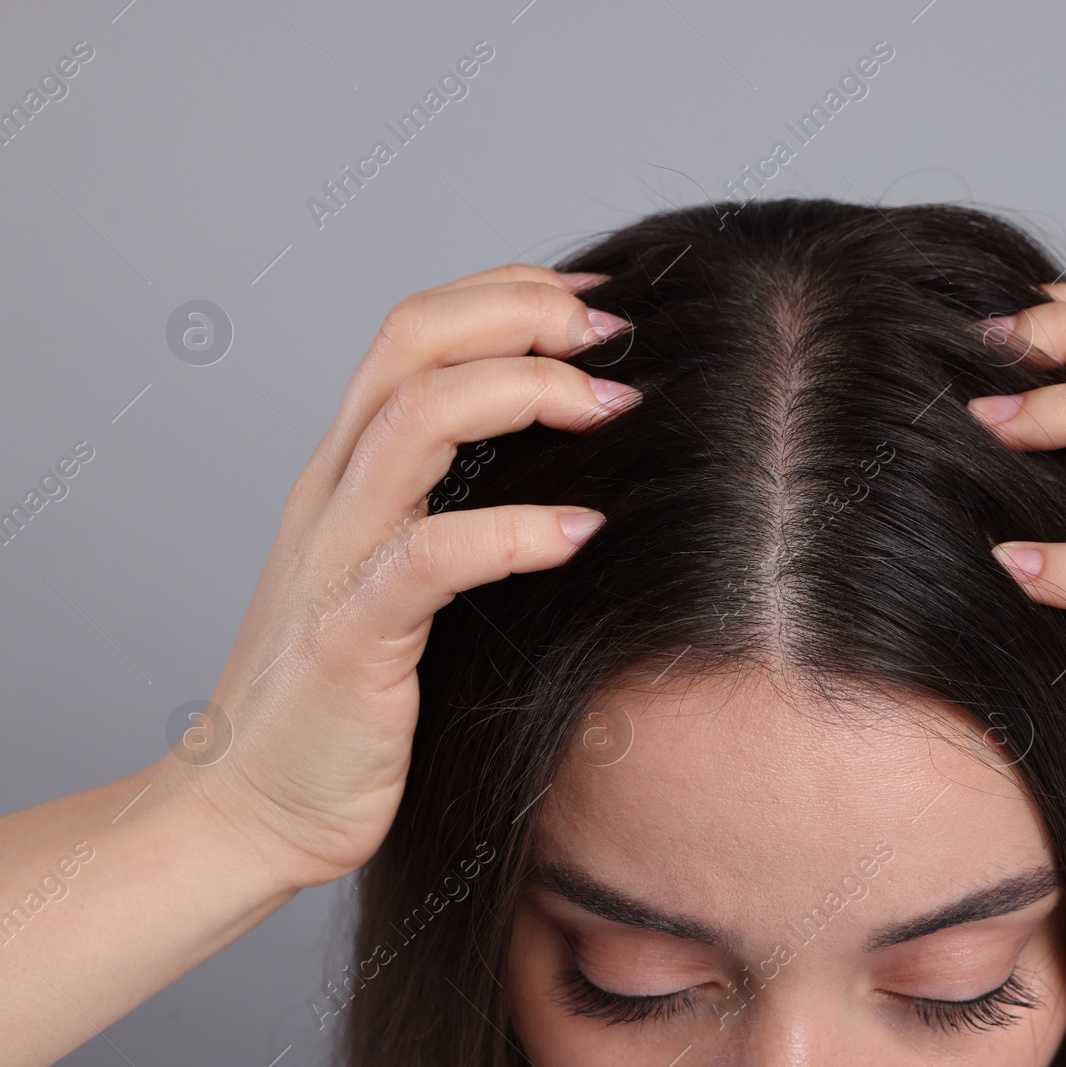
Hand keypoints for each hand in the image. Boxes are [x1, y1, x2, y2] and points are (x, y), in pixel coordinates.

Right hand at [166, 264, 638, 892]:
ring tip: (611, 404)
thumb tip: (563, 470)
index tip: (593, 299)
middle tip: (612, 332)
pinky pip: (432, 556)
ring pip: (415, 421)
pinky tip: (580, 532)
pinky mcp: (354, 637)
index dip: (504, 294)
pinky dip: (513, 531)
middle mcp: (334, 495)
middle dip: (521, 315)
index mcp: (346, 473)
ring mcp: (336, 559)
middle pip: (411, 344)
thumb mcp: (395, 577)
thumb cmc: (340, 698)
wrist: (245, 809)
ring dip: (526, 392)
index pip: (413, 333)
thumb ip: (449, 512)